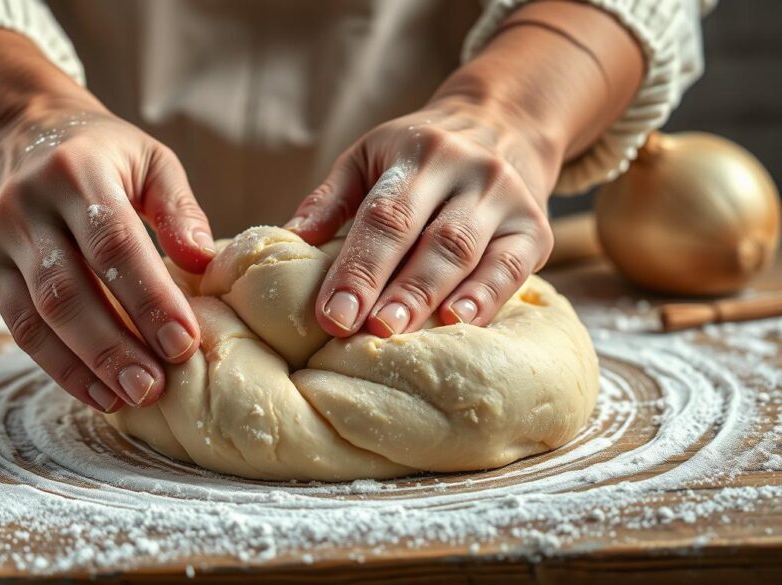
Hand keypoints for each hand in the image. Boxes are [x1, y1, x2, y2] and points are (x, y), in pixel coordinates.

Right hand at [0, 30, 214, 411]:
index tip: (185, 342)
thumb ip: (179, 207)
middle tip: (155, 387)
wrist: (16, 129)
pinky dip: (60, 366)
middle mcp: (26, 205)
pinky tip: (98, 391)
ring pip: (37, 317)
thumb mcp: (149, 158)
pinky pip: (20, 328)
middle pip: (68, 290)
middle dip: (114, 346)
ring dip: (86, 366)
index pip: (113, 244)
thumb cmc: (101, 153)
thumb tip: (203, 260)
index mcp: (76, 172)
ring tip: (131, 398)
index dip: (149, 297)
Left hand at [286, 94, 558, 335]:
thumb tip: (288, 241)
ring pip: (467, 254)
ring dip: (432, 298)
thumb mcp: (368, 157)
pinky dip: (486, 298)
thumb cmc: (417, 155)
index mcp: (417, 154)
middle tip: (366, 333)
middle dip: (396, 290)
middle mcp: (466, 171)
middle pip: (429, 238)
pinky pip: (511, 267)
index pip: (384, 216)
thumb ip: (331, 199)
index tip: (331, 314)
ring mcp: (506, 198)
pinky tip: (459, 324)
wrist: (504, 122)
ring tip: (400, 335)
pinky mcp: (535, 228)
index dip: (358, 268)